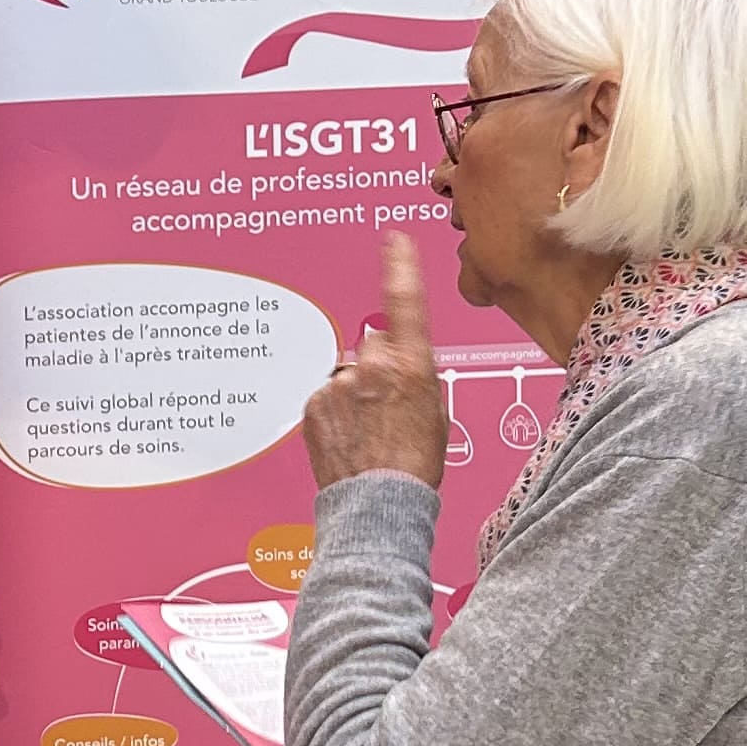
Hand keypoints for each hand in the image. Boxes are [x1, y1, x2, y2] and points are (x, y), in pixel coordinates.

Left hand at [301, 233, 447, 488]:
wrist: (379, 505)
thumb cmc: (415, 465)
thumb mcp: (433, 411)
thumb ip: (413, 375)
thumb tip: (393, 366)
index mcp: (412, 365)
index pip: (405, 302)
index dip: (400, 266)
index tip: (394, 240)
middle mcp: (373, 367)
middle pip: (373, 348)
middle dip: (377, 369)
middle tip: (387, 409)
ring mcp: (338, 385)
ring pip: (347, 376)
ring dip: (353, 396)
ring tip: (367, 432)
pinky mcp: (313, 406)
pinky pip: (325, 399)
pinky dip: (333, 414)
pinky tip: (348, 439)